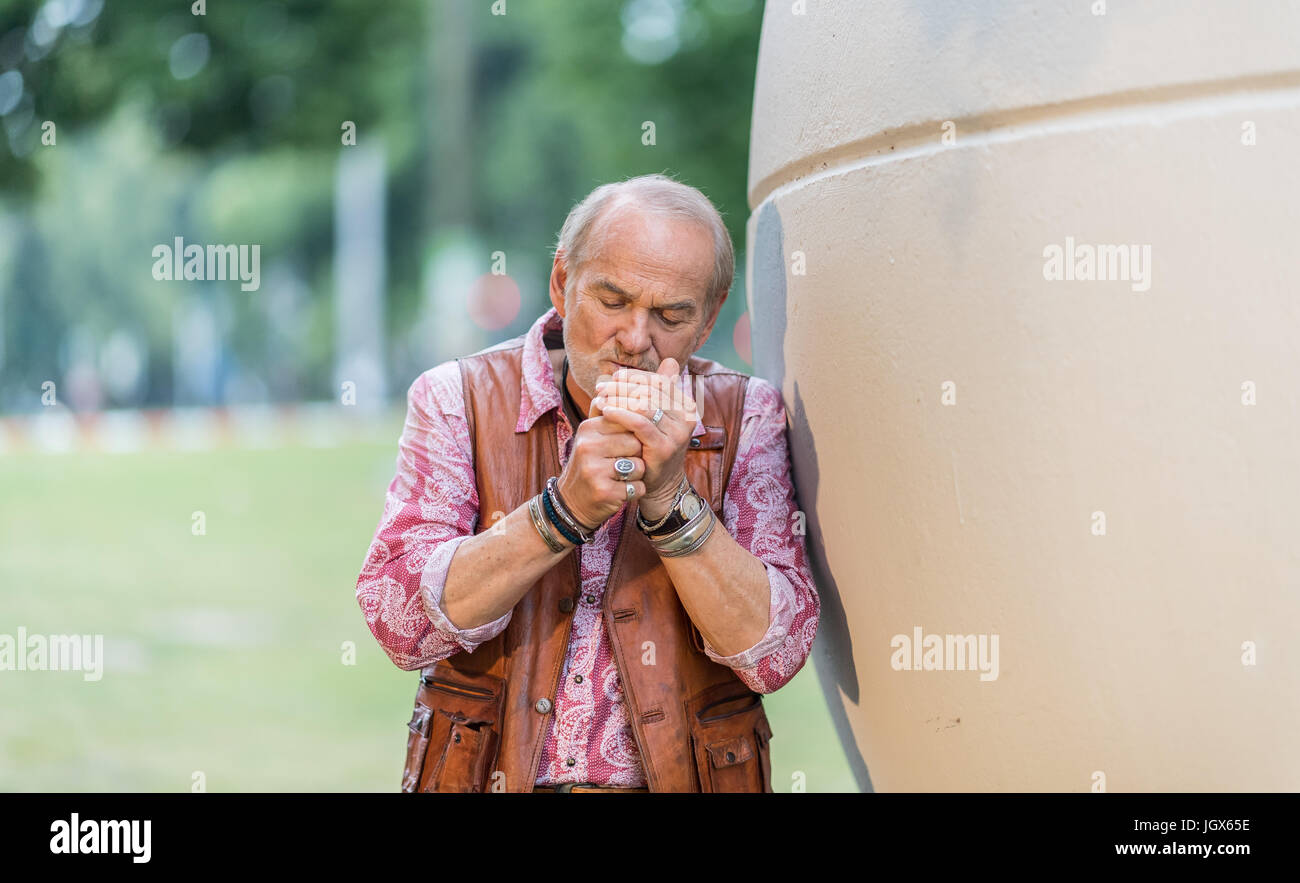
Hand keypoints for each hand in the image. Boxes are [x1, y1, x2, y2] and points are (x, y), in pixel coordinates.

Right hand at [554, 399, 647, 530]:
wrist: (572, 502)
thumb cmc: (591, 463)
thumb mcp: (594, 434)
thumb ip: (608, 407)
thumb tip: (619, 375)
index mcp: (588, 427)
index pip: (628, 419)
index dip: (636, 433)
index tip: (633, 441)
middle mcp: (588, 446)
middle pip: (636, 442)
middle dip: (638, 454)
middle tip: (624, 462)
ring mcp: (594, 470)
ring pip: (639, 465)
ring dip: (637, 474)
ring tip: (621, 476)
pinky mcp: (604, 492)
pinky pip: (638, 487)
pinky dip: (636, 491)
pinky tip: (622, 491)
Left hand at [589, 357, 698, 513]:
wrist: (657, 484)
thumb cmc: (651, 446)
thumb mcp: (656, 416)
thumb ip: (659, 391)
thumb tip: (671, 360)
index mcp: (686, 406)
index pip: (659, 380)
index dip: (635, 376)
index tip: (613, 378)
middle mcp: (686, 417)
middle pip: (651, 390)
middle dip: (623, 386)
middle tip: (601, 387)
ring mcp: (677, 433)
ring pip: (645, 404)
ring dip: (619, 398)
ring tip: (600, 398)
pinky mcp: (664, 447)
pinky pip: (640, 423)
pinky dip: (621, 414)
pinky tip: (605, 411)